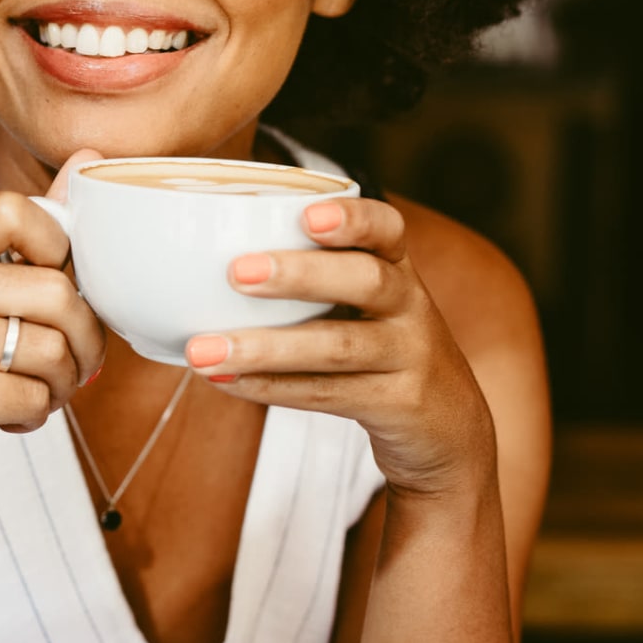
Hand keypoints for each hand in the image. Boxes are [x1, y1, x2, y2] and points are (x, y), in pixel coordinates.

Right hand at [0, 150, 107, 521]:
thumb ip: (40, 231)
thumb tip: (91, 154)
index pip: (16, 209)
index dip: (59, 251)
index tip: (52, 291)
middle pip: (53, 291)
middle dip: (83, 341)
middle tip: (72, 368)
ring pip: (50, 347)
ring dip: (63, 385)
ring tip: (35, 394)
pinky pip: (32, 393)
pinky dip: (37, 414)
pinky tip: (8, 419)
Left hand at [182, 197, 496, 497]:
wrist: (447, 430)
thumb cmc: (377, 351)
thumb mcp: (364, 306)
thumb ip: (311, 279)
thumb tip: (195, 260)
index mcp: (397, 268)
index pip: (386, 229)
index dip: (352, 217)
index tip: (307, 213)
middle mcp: (410, 305)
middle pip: (366, 280)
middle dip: (300, 274)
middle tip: (236, 272)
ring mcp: (409, 357)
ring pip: (339, 346)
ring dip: (266, 347)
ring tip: (202, 349)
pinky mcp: (399, 405)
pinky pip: (329, 393)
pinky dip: (272, 388)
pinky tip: (226, 380)